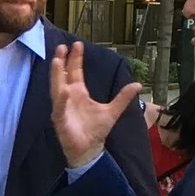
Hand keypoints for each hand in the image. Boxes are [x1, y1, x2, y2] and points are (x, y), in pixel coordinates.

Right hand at [48, 43, 142, 167]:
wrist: (89, 150)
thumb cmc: (96, 131)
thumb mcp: (113, 111)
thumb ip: (123, 97)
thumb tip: (138, 84)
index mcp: (79, 93)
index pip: (75, 72)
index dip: (76, 59)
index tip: (77, 45)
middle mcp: (68, 97)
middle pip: (63, 75)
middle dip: (62, 61)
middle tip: (62, 46)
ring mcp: (62, 107)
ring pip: (57, 88)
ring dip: (56, 75)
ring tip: (57, 61)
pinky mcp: (60, 120)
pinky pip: (60, 108)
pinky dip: (61, 100)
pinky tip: (64, 90)